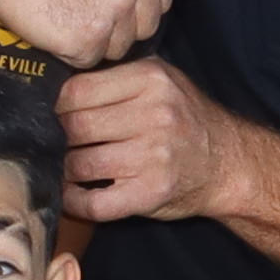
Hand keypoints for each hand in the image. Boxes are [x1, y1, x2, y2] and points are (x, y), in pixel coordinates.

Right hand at [0, 0, 185, 68]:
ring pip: (117, 47)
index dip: (127, 4)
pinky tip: (53, 25)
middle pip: (143, 27)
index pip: (158, 0)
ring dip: (92, 39)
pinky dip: (68, 50)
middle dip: (115, 25)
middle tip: (77, 4)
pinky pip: (88, 59)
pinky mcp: (88, 36)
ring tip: (64, 12)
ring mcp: (115, 8)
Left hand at [53, 55, 242, 228]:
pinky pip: (94, 202)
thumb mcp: (160, 80)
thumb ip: (115, 77)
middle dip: (57, 138)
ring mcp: (154, 156)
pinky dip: (74, 201)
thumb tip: (54, 82)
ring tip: (65, 167)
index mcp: (150, 79)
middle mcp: (155, 115)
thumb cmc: (183, 118)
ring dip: (64, 169)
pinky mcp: (151, 192)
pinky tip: (73, 194)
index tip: (52, 115)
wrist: (228, 162)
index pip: (77, 90)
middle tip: (54, 143)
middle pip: (75, 127)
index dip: (56, 106)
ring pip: (80, 164)